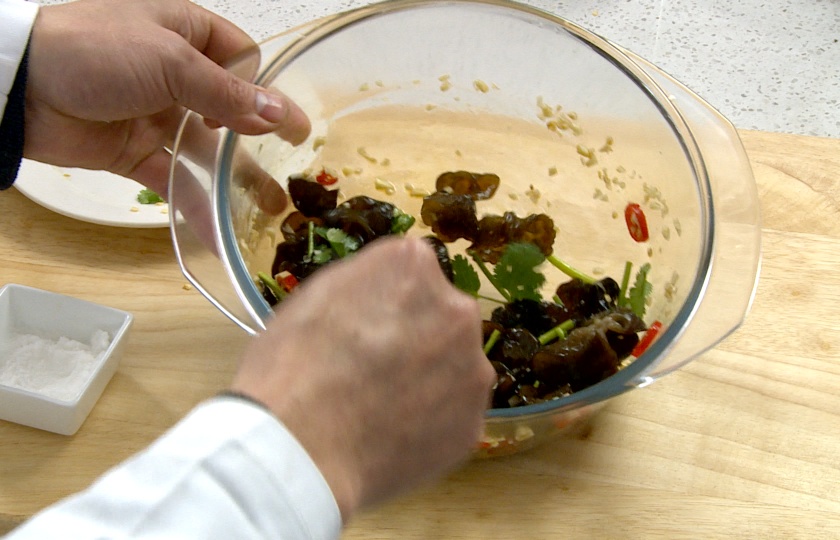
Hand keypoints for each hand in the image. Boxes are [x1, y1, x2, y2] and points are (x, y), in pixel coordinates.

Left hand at [24, 0, 310, 196]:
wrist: (20, 88)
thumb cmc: (95, 51)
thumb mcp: (171, 61)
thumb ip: (227, 92)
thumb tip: (279, 113)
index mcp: (186, 34)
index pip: (241, 59)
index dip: (267, 90)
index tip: (291, 126)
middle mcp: (176, 74)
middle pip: (230, 109)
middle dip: (260, 141)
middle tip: (293, 170)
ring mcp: (157, 114)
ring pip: (207, 150)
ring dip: (236, 179)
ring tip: (268, 208)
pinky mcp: (136, 152)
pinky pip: (175, 180)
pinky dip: (195, 205)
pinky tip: (219, 231)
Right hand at [230, 237, 496, 519]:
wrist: (302, 449)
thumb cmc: (293, 365)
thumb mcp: (316, 294)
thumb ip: (367, 281)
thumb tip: (385, 292)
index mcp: (414, 265)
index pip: (411, 271)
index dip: (385, 301)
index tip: (363, 324)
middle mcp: (457, 309)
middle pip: (441, 316)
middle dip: (417, 335)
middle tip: (376, 367)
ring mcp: (473, 369)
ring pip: (454, 366)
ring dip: (430, 378)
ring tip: (384, 407)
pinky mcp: (474, 422)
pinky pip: (454, 413)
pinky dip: (432, 421)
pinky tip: (395, 434)